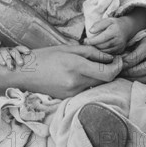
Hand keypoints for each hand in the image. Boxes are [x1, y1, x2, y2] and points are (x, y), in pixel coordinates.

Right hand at [0, 45, 30, 69]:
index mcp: (12, 51)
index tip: (28, 52)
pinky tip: (2, 64)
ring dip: (8, 59)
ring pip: (5, 53)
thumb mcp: (11, 62)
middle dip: (17, 57)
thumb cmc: (4, 63)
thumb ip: (17, 65)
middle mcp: (7, 50)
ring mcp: (0, 51)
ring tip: (11, 67)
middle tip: (21, 64)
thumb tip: (29, 76)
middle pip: (13, 51)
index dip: (24, 49)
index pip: (19, 48)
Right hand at [0, 45, 122, 107]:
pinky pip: (85, 90)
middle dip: (111, 70)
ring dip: (99, 76)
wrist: (25, 73)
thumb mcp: (67, 48)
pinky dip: (88, 82)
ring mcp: (72, 92)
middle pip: (104, 80)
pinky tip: (81, 74)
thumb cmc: (45, 56)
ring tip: (94, 65)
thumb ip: (90, 52)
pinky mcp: (69, 98)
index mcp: (76, 67)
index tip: (119, 60)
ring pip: (95, 85)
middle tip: (111, 60)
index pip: (108, 73)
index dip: (118, 67)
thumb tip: (109, 57)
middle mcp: (76, 82)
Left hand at [84, 17, 128, 53]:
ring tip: (91, 45)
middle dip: (93, 45)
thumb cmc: (114, 24)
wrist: (127, 29)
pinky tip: (97, 47)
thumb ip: (98, 25)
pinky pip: (108, 53)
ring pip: (105, 50)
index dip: (93, 40)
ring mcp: (120, 46)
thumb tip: (90, 31)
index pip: (102, 38)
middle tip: (86, 43)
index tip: (85, 40)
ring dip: (97, 49)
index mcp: (115, 31)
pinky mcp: (119, 51)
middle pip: (103, 45)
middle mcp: (118, 40)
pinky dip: (102, 51)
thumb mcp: (107, 20)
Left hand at [120, 34, 145, 83]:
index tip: (121, 63)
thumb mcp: (124, 41)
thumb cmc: (125, 45)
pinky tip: (130, 81)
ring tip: (125, 77)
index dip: (134, 57)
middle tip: (123, 72)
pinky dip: (142, 83)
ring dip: (139, 78)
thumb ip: (121, 46)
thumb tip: (114, 57)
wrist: (131, 51)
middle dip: (138, 69)